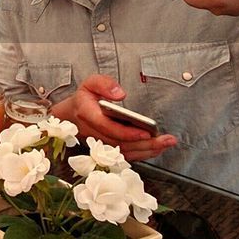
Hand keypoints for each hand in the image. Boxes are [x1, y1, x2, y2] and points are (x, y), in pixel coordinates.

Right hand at [49, 74, 176, 162]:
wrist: (71, 116)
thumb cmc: (84, 99)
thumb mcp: (90, 83)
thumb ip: (104, 84)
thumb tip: (120, 94)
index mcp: (88, 115)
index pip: (108, 127)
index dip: (127, 132)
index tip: (146, 132)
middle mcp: (93, 134)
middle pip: (120, 144)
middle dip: (145, 144)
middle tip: (166, 140)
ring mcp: (100, 145)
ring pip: (124, 153)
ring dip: (147, 151)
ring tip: (165, 144)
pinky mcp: (107, 151)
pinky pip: (125, 155)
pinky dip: (142, 154)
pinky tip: (156, 149)